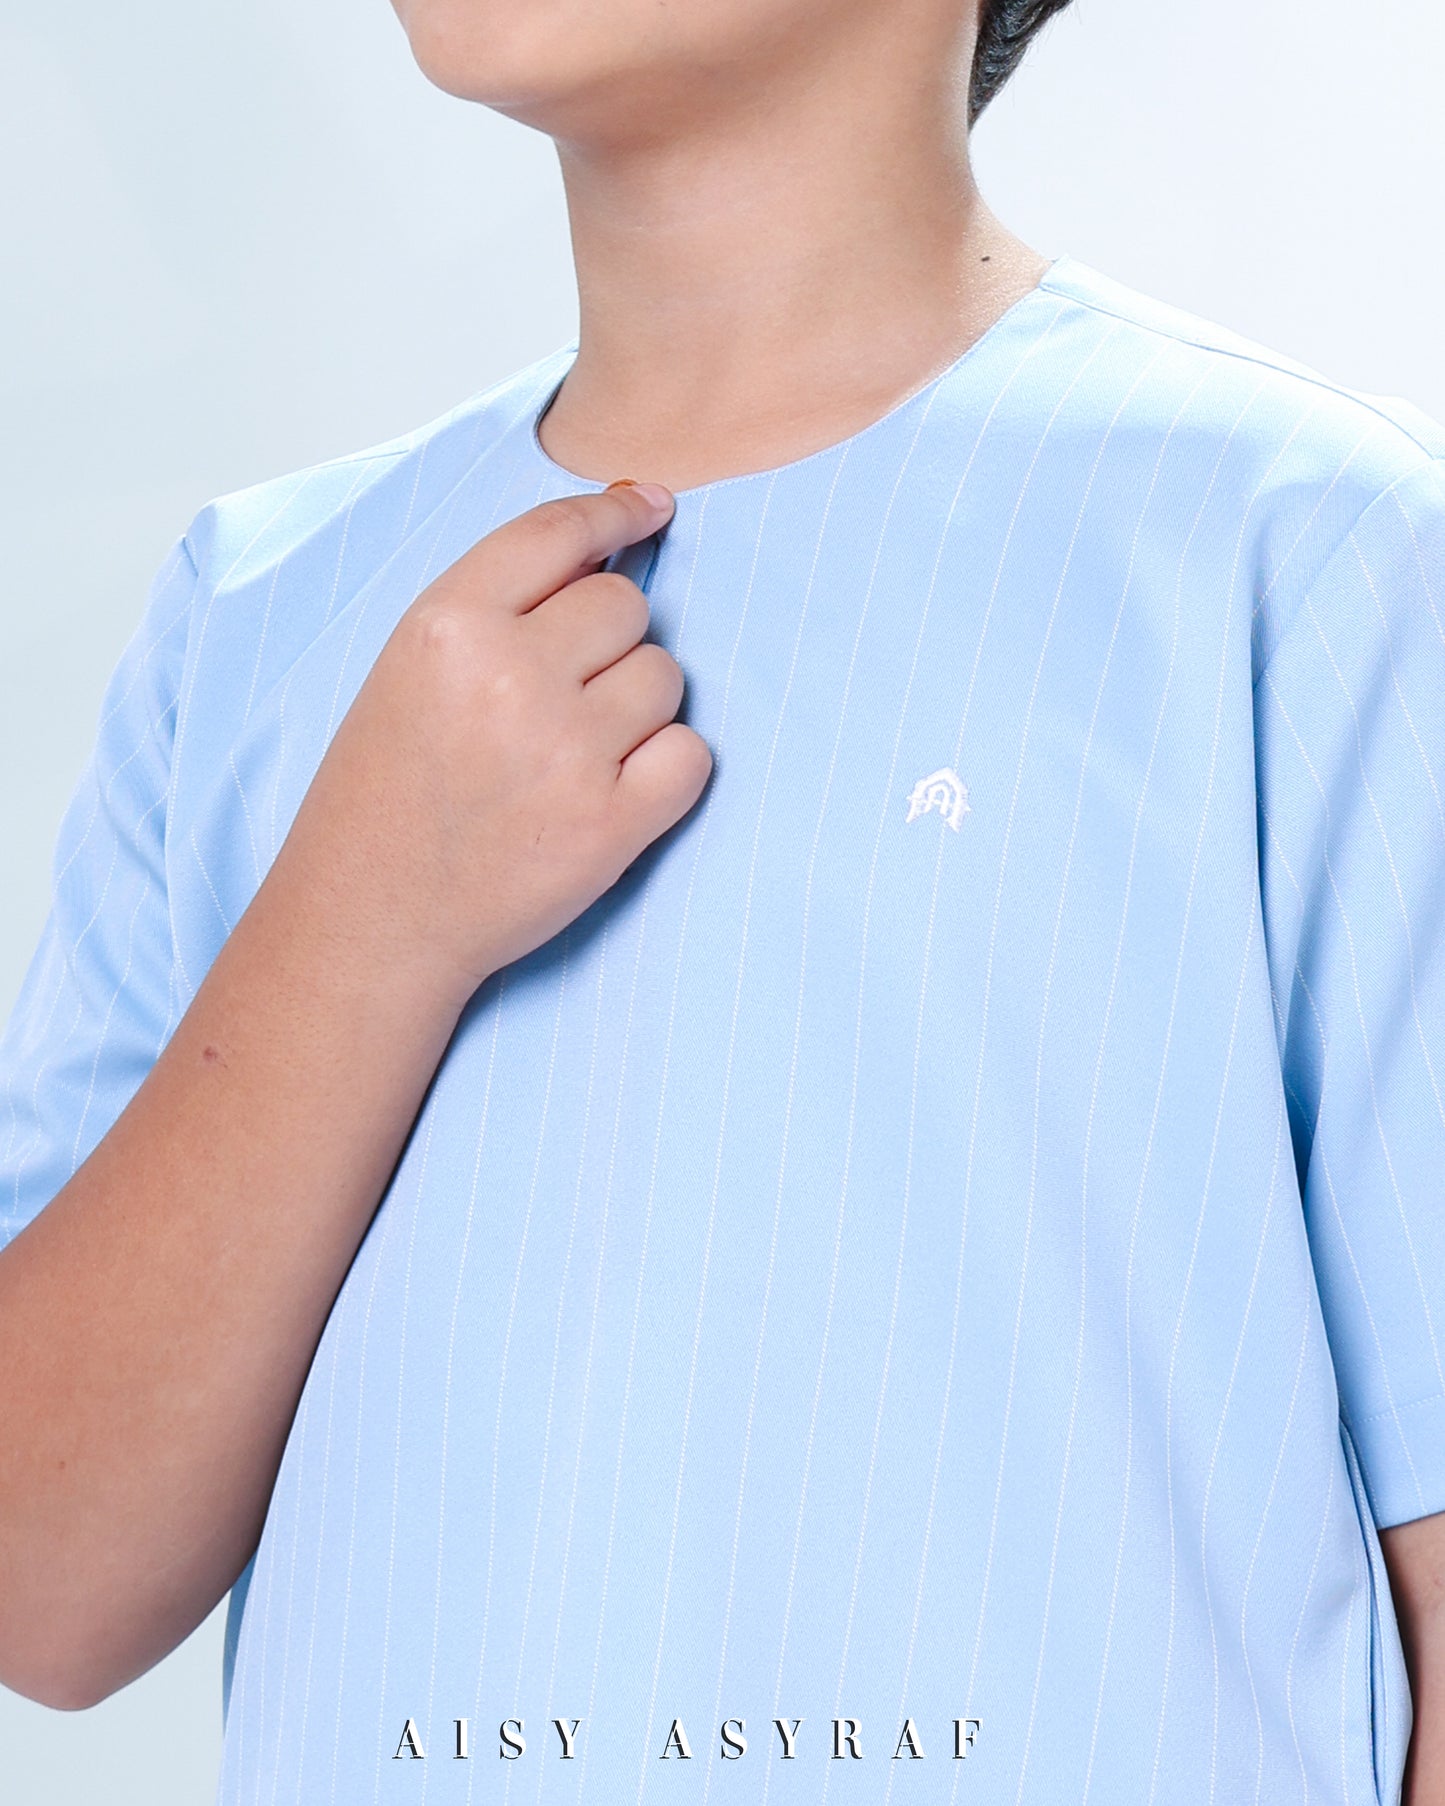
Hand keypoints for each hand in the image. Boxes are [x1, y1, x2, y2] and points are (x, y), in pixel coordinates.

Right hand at [275, 481, 711, 1009]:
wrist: (373, 918)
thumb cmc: (388, 794)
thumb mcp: (410, 670)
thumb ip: (497, 607)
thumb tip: (610, 552)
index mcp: (448, 626)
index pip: (558, 533)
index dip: (617, 513)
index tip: (651, 509)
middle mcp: (510, 677)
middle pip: (627, 605)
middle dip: (610, 641)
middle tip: (563, 696)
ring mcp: (567, 751)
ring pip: (665, 676)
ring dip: (637, 708)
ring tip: (572, 754)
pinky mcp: (612, 822)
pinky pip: (692, 753)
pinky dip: (668, 769)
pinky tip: (615, 790)